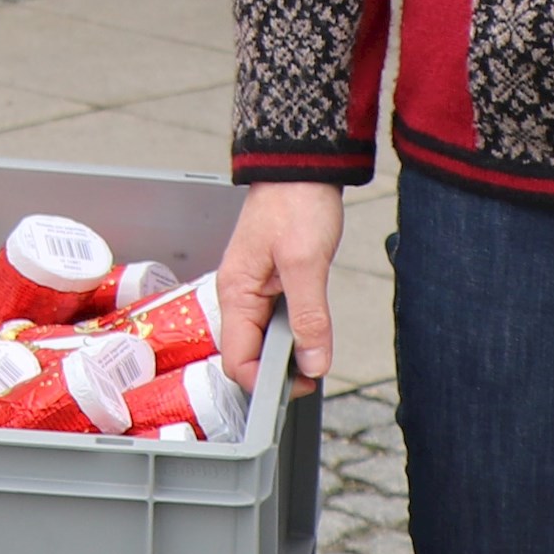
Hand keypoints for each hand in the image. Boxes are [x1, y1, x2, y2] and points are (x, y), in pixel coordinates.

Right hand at [219, 182, 345, 382]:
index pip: (237, 361)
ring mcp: (252, 289)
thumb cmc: (295, 202)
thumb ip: (309, 318)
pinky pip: (274, 321)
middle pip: (248, 355)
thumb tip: (312, 363)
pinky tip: (312, 328)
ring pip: (263, 339)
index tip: (302, 385)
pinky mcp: (268, 282)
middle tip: (316, 370)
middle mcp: (237, 295)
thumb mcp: (306, 263)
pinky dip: (294, 332)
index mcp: (235, 293)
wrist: (300, 167)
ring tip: (317, 348)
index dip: (266, 383)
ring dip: (288, 351)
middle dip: (278, 371)